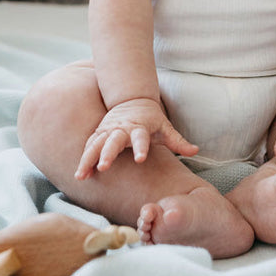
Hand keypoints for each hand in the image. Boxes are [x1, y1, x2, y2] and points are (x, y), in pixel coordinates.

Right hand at [75, 98, 198, 178]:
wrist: (132, 99)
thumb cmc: (151, 119)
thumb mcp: (165, 127)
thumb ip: (178, 141)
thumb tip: (196, 151)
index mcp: (139, 127)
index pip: (141, 137)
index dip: (141, 147)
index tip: (140, 159)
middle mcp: (122, 129)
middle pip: (113, 141)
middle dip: (107, 153)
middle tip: (104, 167)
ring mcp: (108, 130)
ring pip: (96, 144)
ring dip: (88, 159)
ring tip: (81, 175)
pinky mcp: (99, 133)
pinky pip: (90, 146)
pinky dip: (84, 158)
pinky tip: (80, 174)